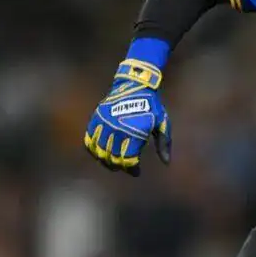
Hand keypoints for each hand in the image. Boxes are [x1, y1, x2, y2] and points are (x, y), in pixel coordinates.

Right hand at [83, 59, 171, 175]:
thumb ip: (163, 143)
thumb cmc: (152, 106)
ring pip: (99, 152)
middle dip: (119, 166)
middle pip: (113, 158)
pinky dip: (92, 150)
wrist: (135, 85)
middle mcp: (117, 129)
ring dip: (105, 161)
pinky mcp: (96, 119)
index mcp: (134, 132)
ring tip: (112, 164)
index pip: (129, 160)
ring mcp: (104, 124)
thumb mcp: (162, 123)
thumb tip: (166, 163)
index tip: (136, 172)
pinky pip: (89, 140)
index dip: (133, 169)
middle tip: (125, 167)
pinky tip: (99, 153)